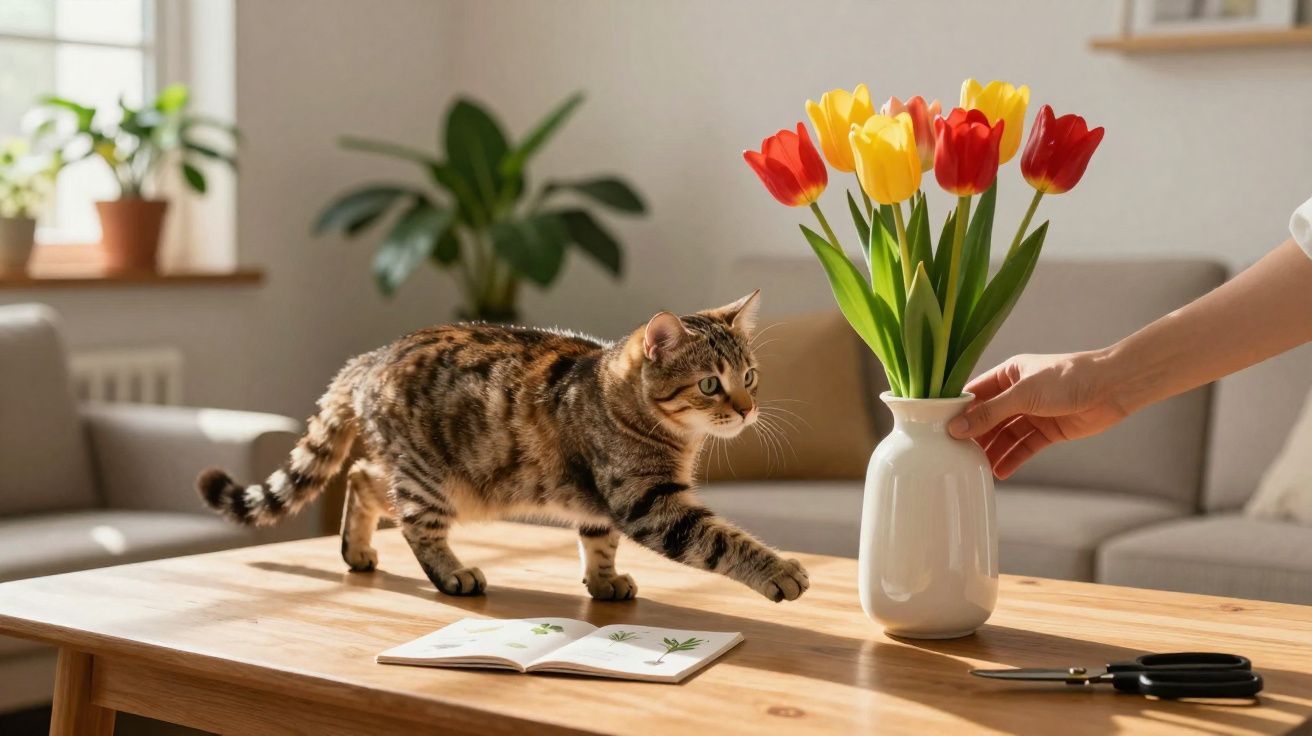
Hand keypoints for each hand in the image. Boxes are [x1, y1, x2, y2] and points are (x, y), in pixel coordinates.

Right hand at [947, 351, 1129, 478]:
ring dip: (991, 451)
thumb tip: (956, 429)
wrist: (1112, 388)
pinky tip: (1000, 472)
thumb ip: (990, 413)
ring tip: (974, 469)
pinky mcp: (1048, 431)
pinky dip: (1013, 459)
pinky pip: (1024, 447)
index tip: (935, 428)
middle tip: (953, 455)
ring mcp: (1032, 413)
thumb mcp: (1023, 394)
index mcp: (1008, 374)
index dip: (955, 411)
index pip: (974, 394)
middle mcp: (1017, 393)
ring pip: (1004, 436)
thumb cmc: (1067, 378)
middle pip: (987, 418)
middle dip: (973, 436)